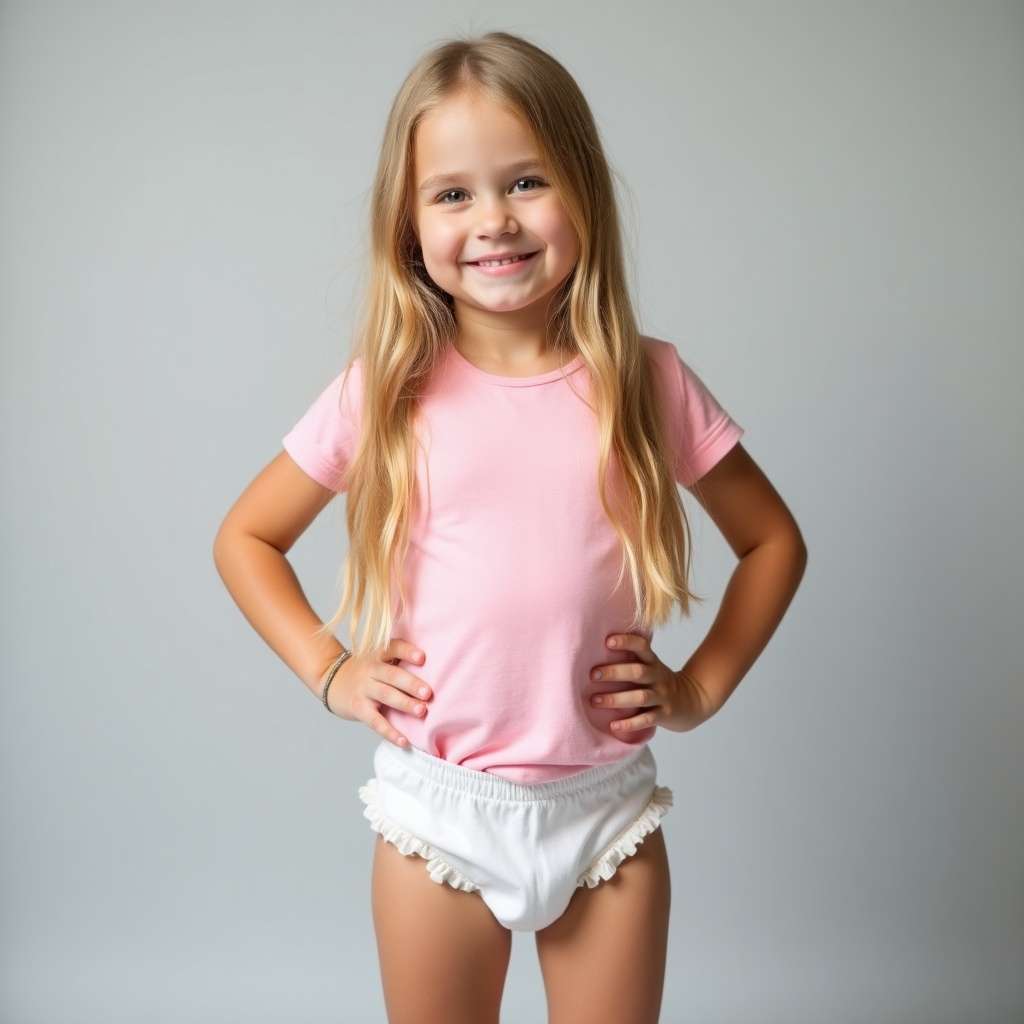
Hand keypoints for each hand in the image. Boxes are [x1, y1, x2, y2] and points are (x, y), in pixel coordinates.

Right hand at [322, 639, 430, 746]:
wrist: (333, 682)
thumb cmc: (367, 671)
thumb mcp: (378, 658)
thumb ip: (399, 659)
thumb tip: (436, 666)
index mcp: (377, 655)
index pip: (393, 649)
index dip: (406, 652)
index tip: (422, 657)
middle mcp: (369, 670)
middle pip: (392, 675)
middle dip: (411, 684)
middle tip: (428, 693)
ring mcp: (363, 689)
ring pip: (385, 695)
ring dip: (404, 703)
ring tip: (421, 711)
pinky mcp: (358, 708)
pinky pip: (375, 721)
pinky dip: (389, 732)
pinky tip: (403, 741)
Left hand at [590, 634, 713, 733]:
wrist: (691, 702)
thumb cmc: (659, 682)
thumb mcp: (651, 666)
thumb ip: (632, 658)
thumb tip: (596, 650)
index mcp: (652, 662)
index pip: (642, 646)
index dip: (626, 642)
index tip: (607, 641)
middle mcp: (657, 677)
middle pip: (637, 672)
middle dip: (614, 672)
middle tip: (593, 675)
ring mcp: (661, 697)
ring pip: (639, 697)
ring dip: (616, 699)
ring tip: (595, 701)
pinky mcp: (663, 715)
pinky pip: (646, 719)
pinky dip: (629, 724)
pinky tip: (614, 725)